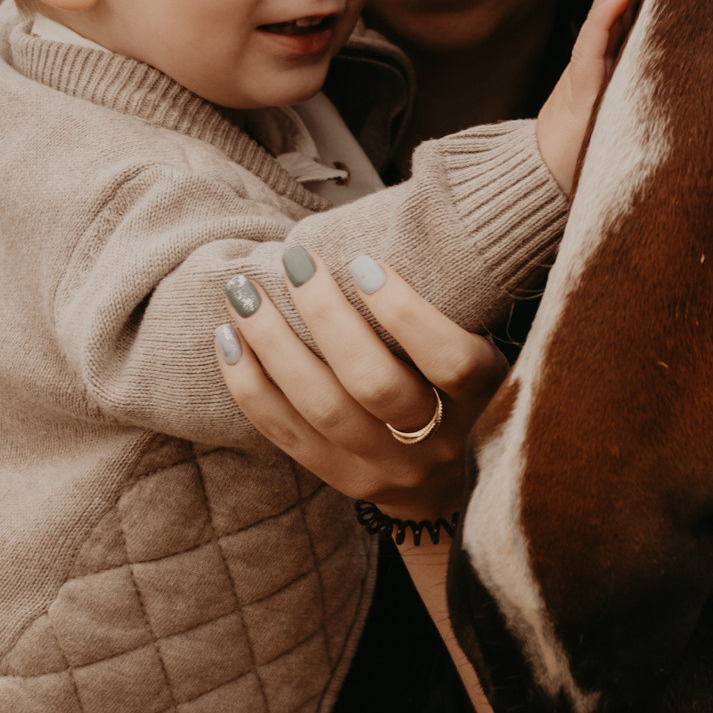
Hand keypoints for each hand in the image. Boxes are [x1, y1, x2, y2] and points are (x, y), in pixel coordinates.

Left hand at [216, 250, 504, 519]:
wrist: (450, 484)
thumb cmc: (459, 388)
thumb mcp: (482, 348)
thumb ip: (451, 304)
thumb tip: (390, 229)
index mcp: (484, 400)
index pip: (451, 361)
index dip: (407, 312)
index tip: (364, 262)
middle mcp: (437, 442)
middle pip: (374, 383)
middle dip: (325, 316)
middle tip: (295, 263)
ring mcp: (386, 468)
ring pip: (322, 407)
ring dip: (274, 344)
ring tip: (243, 294)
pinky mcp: (342, 478)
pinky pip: (286, 434)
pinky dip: (250, 386)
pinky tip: (228, 341)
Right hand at [535, 0, 659, 193]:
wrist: (547, 177)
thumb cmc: (588, 148)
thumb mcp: (625, 114)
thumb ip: (644, 94)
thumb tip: (689, 80)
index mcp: (614, 61)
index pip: (632, 12)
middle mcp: (601, 58)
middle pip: (620, 2)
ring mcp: (589, 68)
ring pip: (606, 14)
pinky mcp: (581, 88)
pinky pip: (594, 48)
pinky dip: (606, 21)